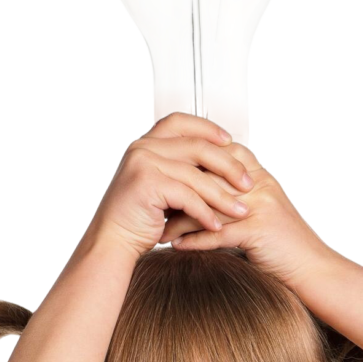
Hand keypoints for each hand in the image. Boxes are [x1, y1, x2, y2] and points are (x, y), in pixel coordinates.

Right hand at [86, 112, 253, 257]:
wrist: (112, 240)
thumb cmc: (139, 217)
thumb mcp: (162, 184)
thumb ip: (181, 168)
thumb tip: (222, 161)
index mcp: (145, 141)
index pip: (181, 121)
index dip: (208, 128)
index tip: (232, 141)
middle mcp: (142, 147)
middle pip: (197, 146)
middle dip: (229, 165)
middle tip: (249, 183)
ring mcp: (143, 163)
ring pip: (196, 176)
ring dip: (223, 197)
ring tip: (241, 212)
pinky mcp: (147, 184)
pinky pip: (187, 197)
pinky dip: (205, 213)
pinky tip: (217, 226)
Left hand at [159, 142, 334, 287]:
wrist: (316, 270)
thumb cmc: (287, 247)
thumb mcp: (264, 214)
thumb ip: (239, 201)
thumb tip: (204, 199)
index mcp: (261, 178)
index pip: (220, 156)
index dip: (191, 164)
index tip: (164, 176)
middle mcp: (260, 186)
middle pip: (210, 177)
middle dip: (178, 190)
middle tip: (152, 202)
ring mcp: (261, 206)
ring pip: (210, 205)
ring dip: (180, 219)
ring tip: (158, 230)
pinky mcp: (259, 230)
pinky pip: (218, 232)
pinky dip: (194, 240)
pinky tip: (176, 246)